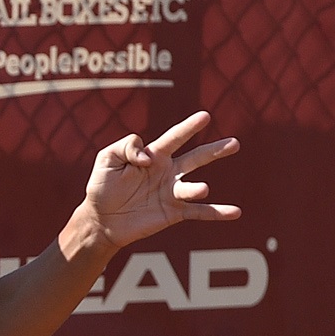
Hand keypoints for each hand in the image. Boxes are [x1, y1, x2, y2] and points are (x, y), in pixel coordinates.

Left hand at [79, 111, 240, 249]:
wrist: (101, 219)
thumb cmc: (102, 186)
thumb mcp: (106, 159)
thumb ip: (126, 147)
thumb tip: (148, 156)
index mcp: (153, 155)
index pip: (174, 138)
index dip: (188, 127)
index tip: (205, 116)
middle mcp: (168, 172)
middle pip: (195, 158)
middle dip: (214, 150)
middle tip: (234, 143)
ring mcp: (173, 193)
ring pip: (193, 187)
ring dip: (198, 188)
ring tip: (202, 189)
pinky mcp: (174, 213)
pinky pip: (200, 212)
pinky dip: (217, 212)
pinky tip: (235, 213)